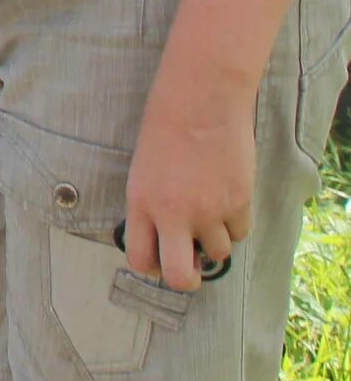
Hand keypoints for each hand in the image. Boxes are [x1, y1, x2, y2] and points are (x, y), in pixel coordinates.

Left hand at [125, 74, 256, 290]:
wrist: (201, 101)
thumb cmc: (166, 127)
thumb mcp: (144, 168)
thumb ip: (153, 204)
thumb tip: (168, 235)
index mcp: (140, 202)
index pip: (139, 258)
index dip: (151, 266)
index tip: (159, 259)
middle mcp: (173, 214)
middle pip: (180, 277)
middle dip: (187, 280)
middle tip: (190, 268)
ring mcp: (208, 211)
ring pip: (218, 253)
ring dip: (215, 240)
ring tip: (210, 210)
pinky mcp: (239, 203)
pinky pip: (241, 232)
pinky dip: (236, 223)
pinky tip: (228, 197)